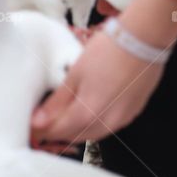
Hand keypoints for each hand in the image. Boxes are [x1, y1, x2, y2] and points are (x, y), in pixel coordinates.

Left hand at [30, 30, 164, 143]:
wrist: (143, 39)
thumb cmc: (109, 50)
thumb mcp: (75, 74)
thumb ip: (57, 102)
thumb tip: (39, 120)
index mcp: (87, 114)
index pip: (58, 132)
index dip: (42, 131)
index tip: (32, 126)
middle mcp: (106, 123)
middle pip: (74, 136)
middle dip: (57, 131)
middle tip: (44, 121)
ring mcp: (121, 120)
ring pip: (92, 134)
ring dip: (75, 129)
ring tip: (63, 116)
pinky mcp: (132, 113)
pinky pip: (108, 126)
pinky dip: (94, 123)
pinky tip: (88, 111)